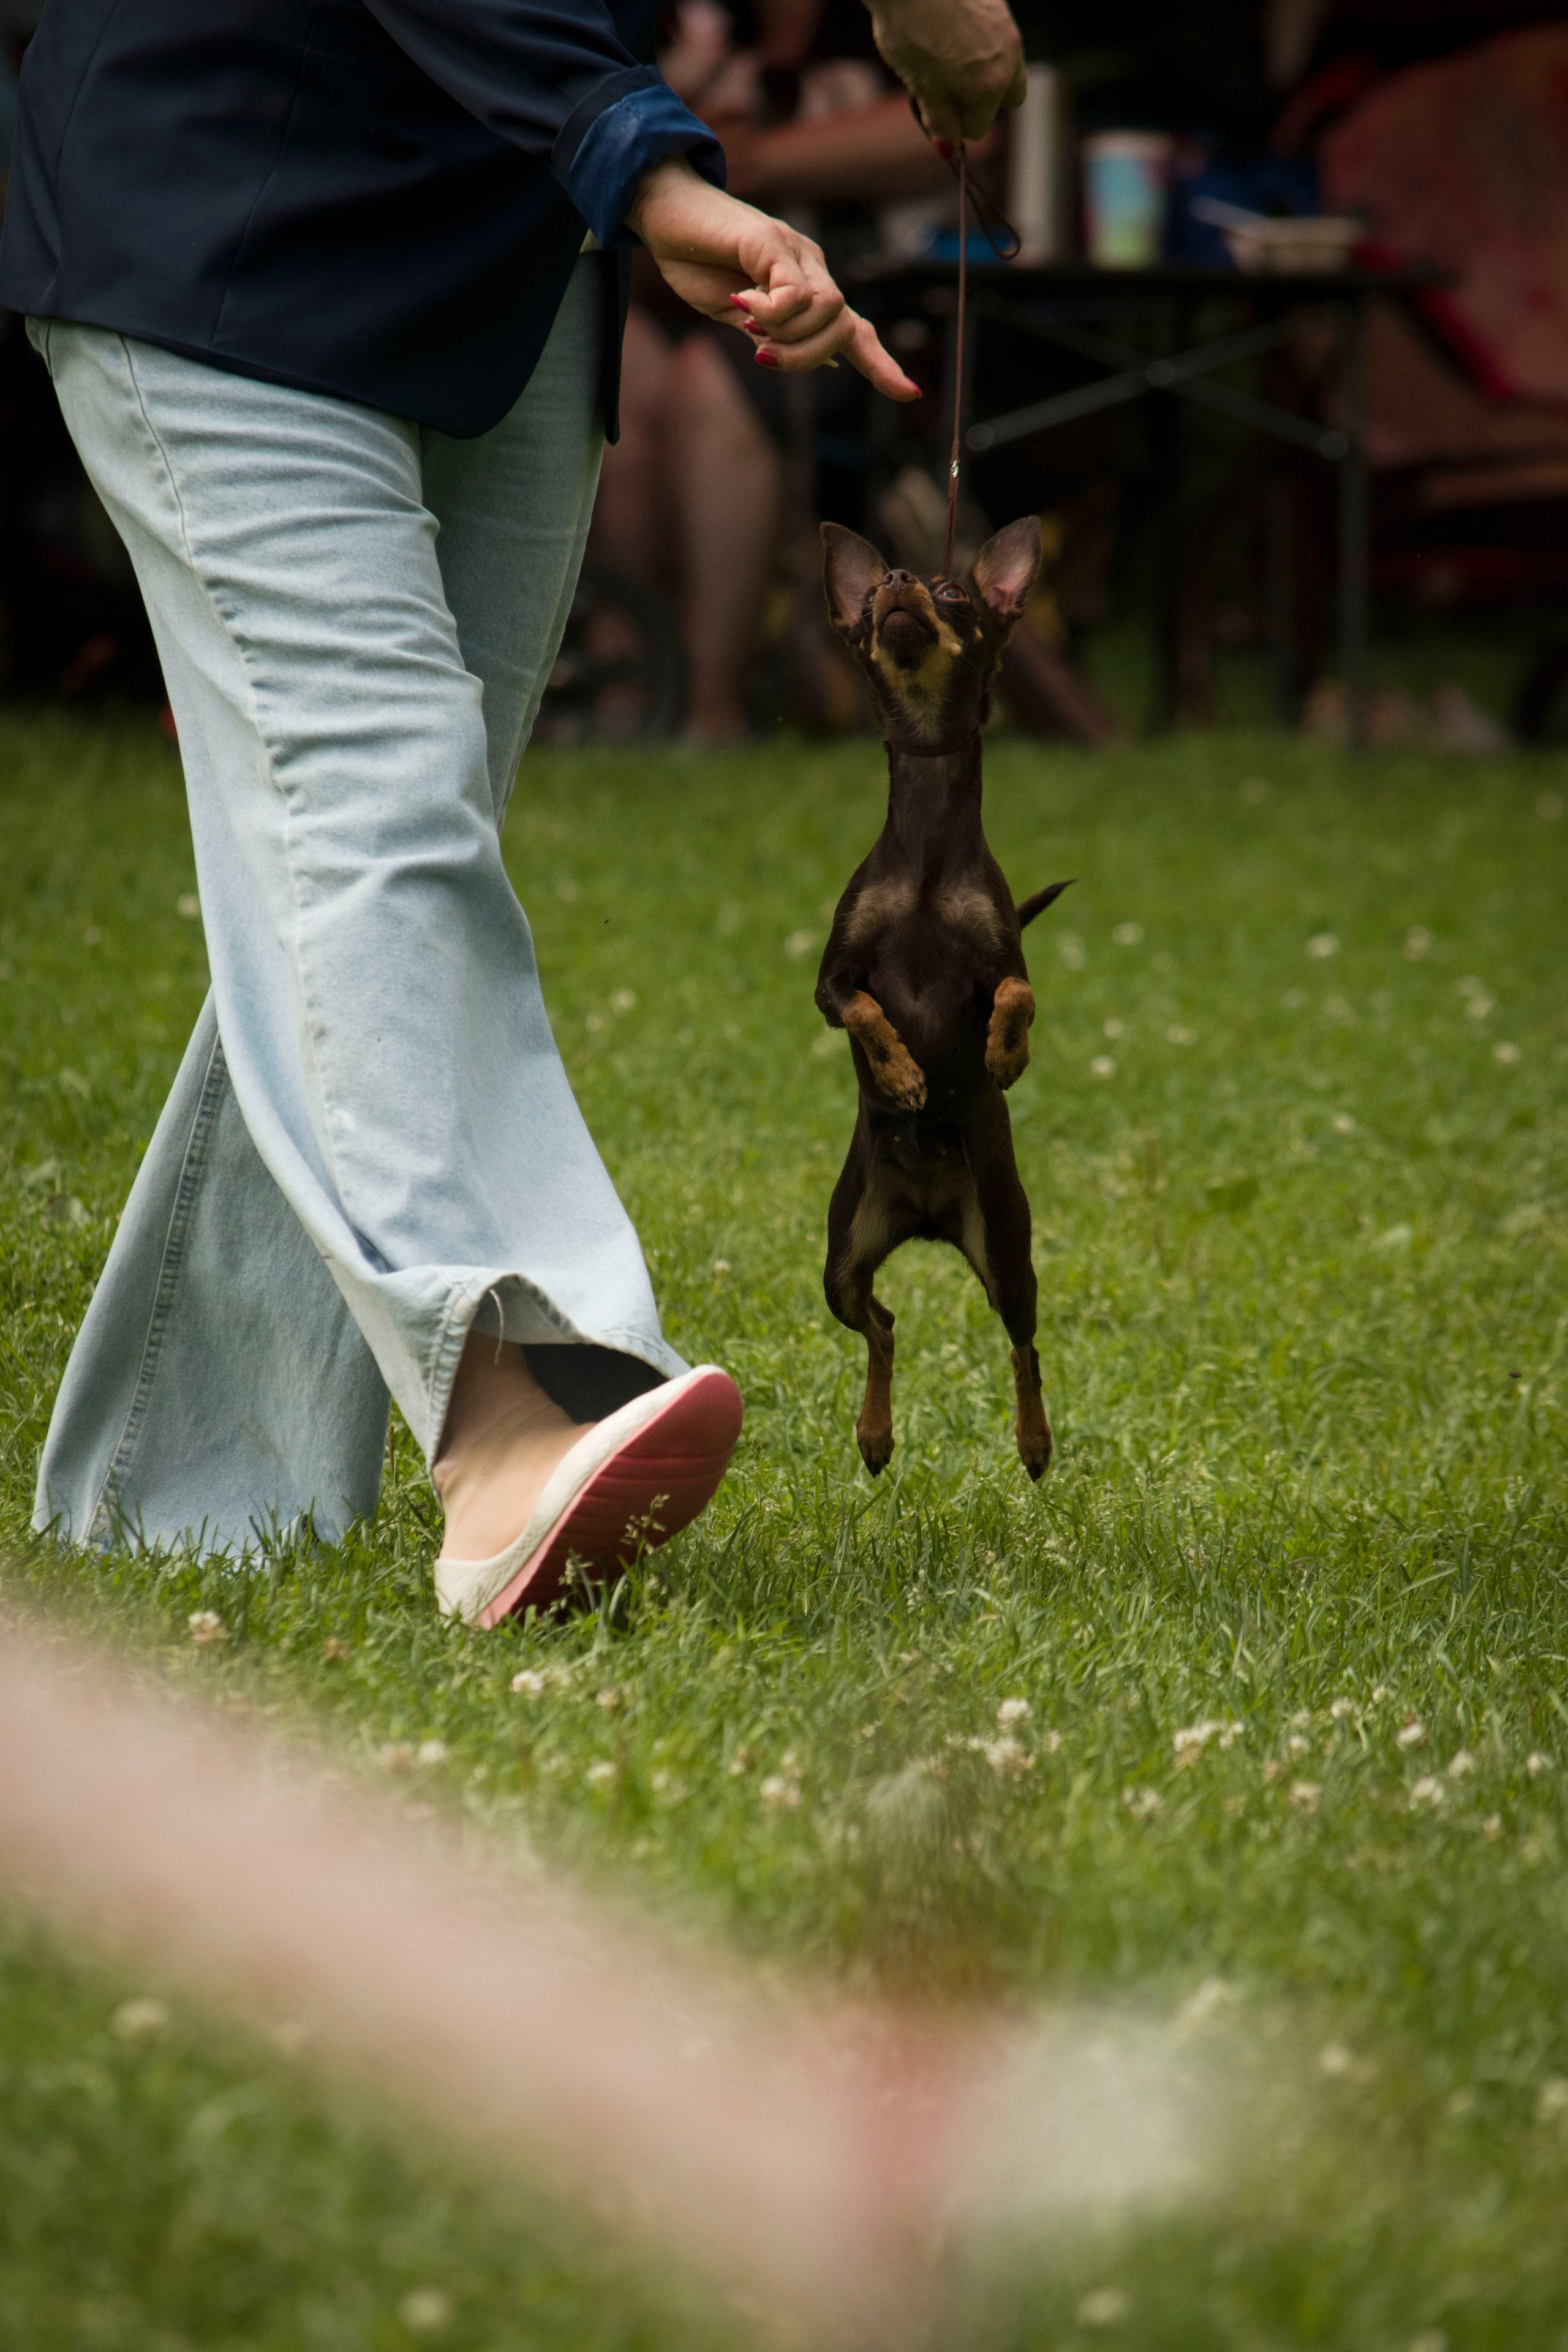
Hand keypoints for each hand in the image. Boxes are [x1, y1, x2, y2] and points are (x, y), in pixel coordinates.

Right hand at [626, 155, 919, 401]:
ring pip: (825, 312)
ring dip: (786, 337)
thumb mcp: (739, 315)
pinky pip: (793, 294)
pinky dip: (770, 312)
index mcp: (807, 288)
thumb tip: (824, 367)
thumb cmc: (696, 259)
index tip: (909, 395)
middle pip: (843, 327)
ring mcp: (794, 251)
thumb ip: (775, 338)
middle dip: (808, 358)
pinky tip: (741, 303)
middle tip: (760, 355)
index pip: (856, 330)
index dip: (881, 364)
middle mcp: (811, 267)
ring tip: (747, 323)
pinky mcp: (770, 241)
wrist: (662, 208)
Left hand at [864, 0, 1026, 143]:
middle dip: (984, 102)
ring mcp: (1008, 29)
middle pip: (1008, 99)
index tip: (933, 110)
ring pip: (1009, 66)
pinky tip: (954, 33)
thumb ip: (939, 120)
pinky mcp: (999, 6)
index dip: (953, 125)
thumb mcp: (920, 86)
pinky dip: (983, 45)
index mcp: (990, 87)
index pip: (977, 128)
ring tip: (952, 60)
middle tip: (952, 90)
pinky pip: (1000, 38)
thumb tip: (949, 149)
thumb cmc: (910, 31)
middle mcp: (1009, 59)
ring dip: (987, 73)